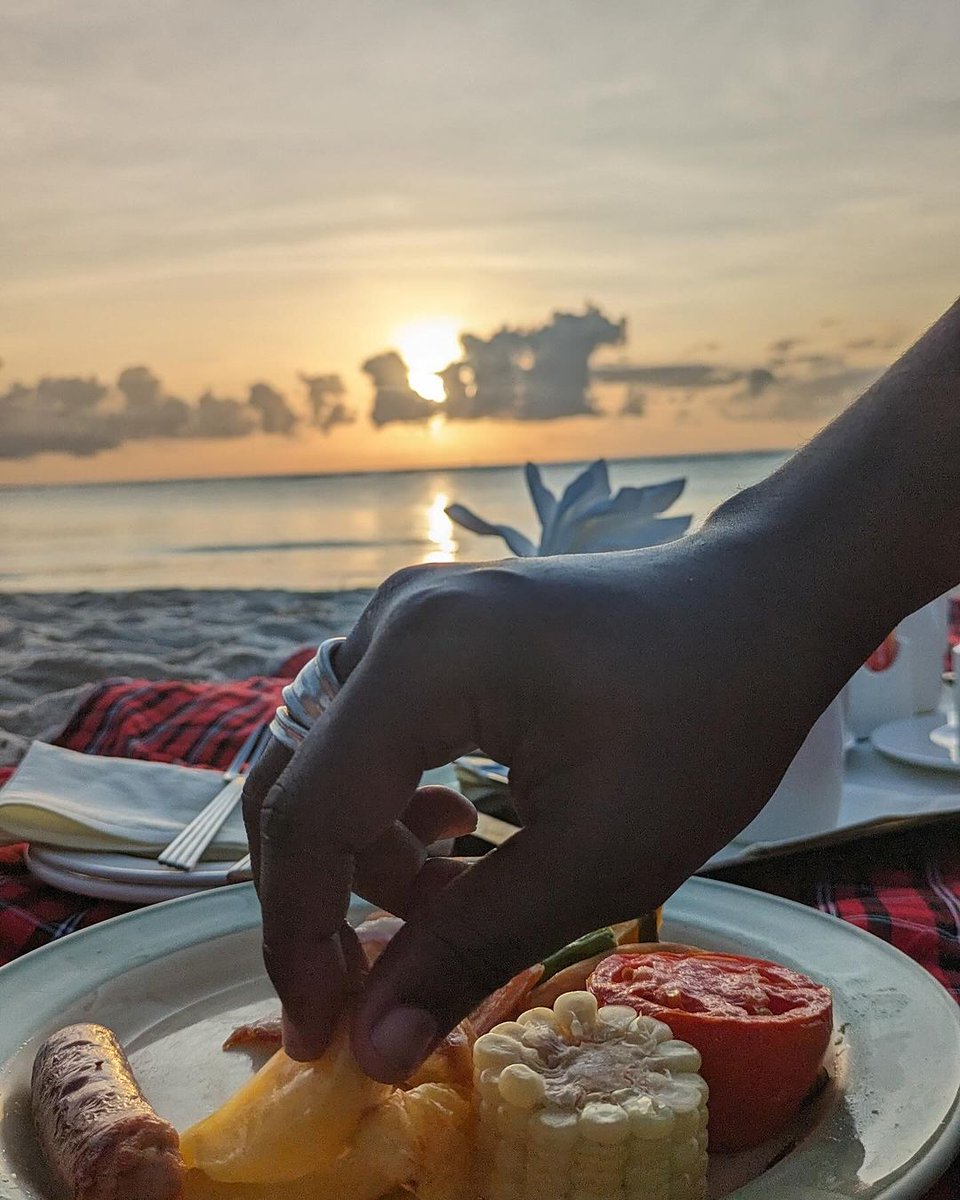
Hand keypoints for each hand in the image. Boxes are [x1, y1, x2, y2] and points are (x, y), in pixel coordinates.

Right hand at [242, 522, 873, 1082]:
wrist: (763, 607)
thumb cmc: (704, 723)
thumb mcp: (596, 857)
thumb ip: (469, 948)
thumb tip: (374, 1049)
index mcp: (419, 662)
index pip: (309, 816)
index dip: (300, 940)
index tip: (323, 1041)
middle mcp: (392, 621)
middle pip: (297, 782)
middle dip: (320, 899)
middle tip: (365, 993)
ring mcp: (410, 614)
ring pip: (331, 760)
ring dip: (367, 852)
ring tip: (447, 900)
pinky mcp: (436, 627)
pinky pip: (372, 729)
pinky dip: (393, 801)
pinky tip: (458, 830)